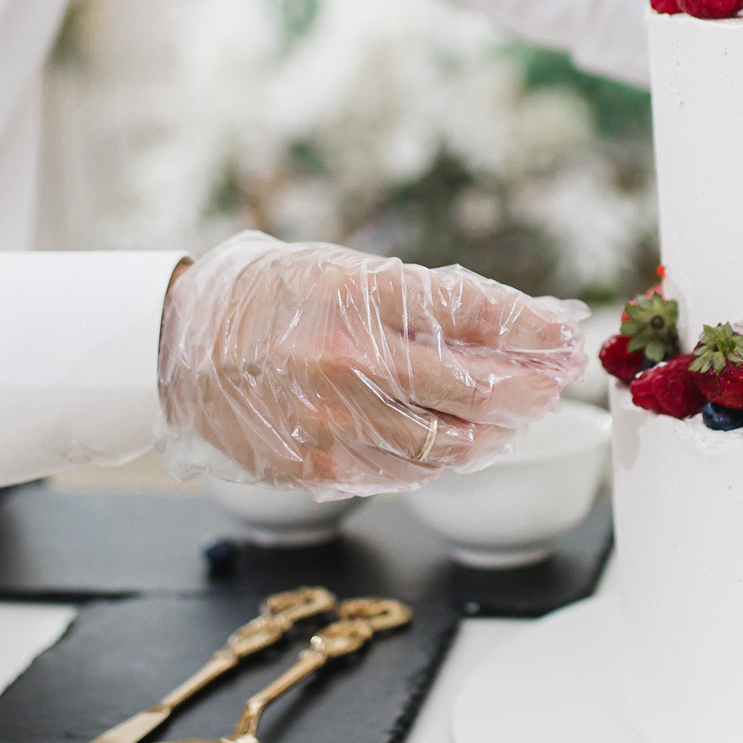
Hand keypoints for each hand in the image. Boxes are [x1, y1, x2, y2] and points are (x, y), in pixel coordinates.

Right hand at [156, 232, 586, 498]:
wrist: (175, 348)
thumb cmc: (268, 298)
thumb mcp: (342, 270)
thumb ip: (424, 297)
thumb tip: (522, 316)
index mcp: (359, 293)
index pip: (473, 310)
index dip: (532, 326)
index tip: (567, 332)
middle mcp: (351, 358)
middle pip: (475, 386)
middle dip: (529, 387)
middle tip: (555, 383)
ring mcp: (334, 419)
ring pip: (449, 442)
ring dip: (495, 432)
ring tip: (513, 418)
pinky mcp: (318, 466)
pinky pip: (406, 473)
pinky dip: (442, 459)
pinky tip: (457, 443)